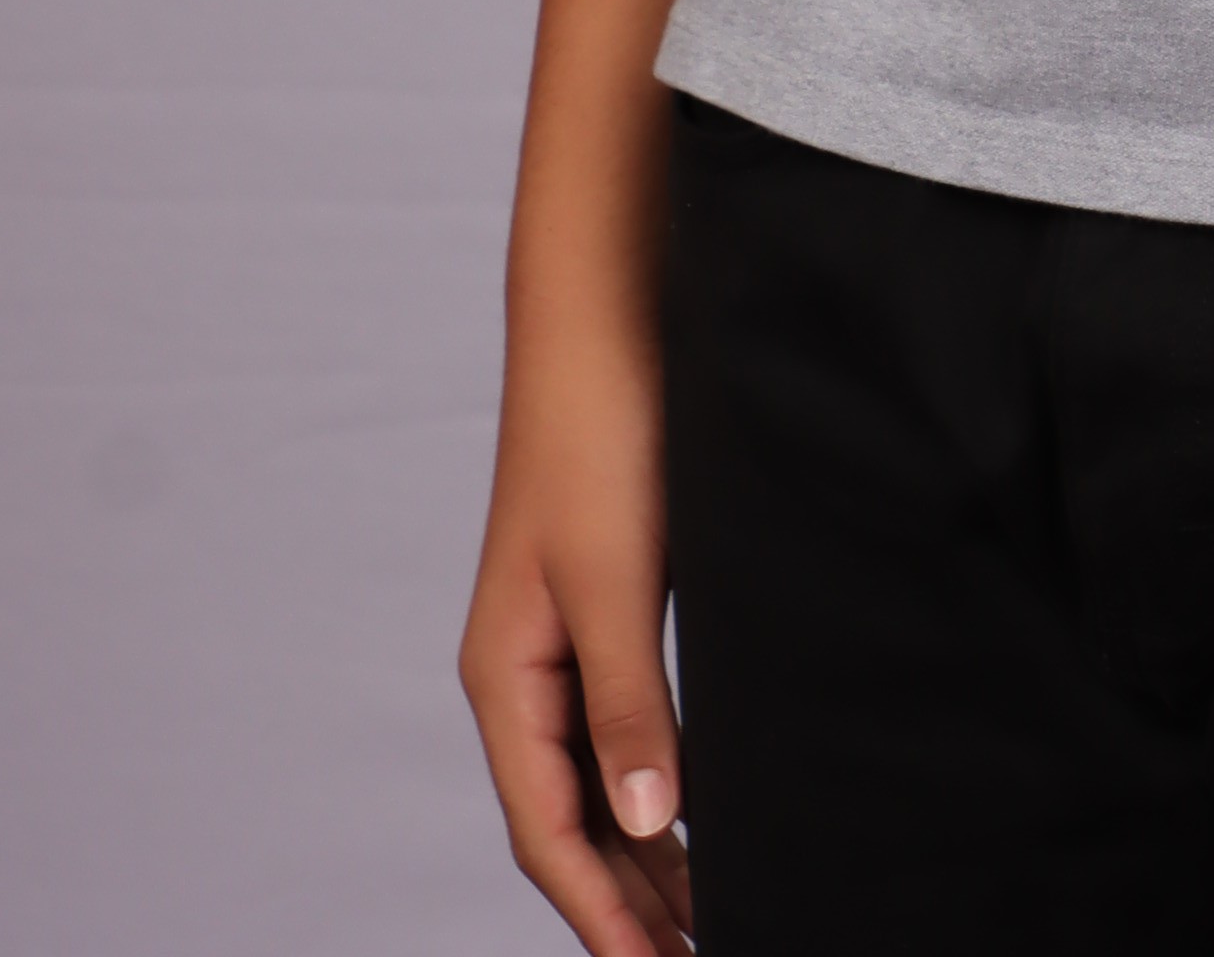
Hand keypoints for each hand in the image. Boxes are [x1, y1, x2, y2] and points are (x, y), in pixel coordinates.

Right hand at [459, 322, 695, 956]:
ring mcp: (564, 637)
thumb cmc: (599, 434)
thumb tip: (647, 826)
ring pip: (599, 779)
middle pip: (570, 819)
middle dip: (627, 902)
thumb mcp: (616, 581)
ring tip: (707, 917)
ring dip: (645, 852)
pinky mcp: (609, 602)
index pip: (547, 832)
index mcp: (506, 676)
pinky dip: (658, 782)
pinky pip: (624, 724)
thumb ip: (629, 704)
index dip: (601, 915)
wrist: (605, 317)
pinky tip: (697, 809)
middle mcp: (526, 670)